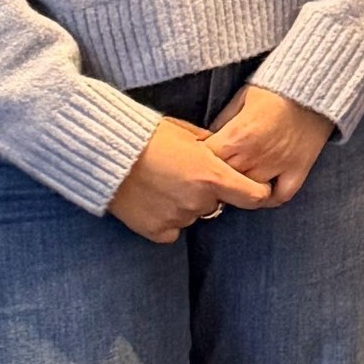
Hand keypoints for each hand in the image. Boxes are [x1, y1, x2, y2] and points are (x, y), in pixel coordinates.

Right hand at [107, 117, 271, 242]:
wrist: (107, 153)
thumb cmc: (149, 136)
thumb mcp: (188, 133)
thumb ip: (213, 149)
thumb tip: (226, 156)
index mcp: (212, 175)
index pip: (255, 197)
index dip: (257, 192)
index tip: (252, 187)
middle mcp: (199, 201)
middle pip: (217, 203)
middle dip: (209, 192)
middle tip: (186, 176)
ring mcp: (177, 218)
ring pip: (193, 214)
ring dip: (185, 204)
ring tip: (163, 183)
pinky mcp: (156, 231)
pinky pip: (172, 229)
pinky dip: (166, 218)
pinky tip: (152, 200)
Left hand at [203, 85, 335, 204]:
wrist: (315, 84)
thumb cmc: (275, 88)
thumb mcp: (240, 98)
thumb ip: (222, 122)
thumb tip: (206, 141)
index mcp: (235, 137)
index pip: (206, 163)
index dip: (200, 162)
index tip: (200, 161)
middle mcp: (254, 156)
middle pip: (225, 182)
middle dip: (219, 178)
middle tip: (218, 172)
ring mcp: (278, 166)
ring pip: (249, 192)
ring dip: (242, 188)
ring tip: (237, 180)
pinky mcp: (299, 170)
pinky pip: (280, 196)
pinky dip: (270, 197)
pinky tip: (263, 189)